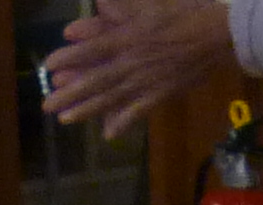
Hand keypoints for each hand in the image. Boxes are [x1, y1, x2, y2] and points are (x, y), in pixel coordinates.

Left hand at [41, 0, 228, 134]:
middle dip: (69, 93)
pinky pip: (138, 111)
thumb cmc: (182, 14)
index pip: (91, 49)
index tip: (49, 65)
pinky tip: (108, 134)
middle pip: (94, 80)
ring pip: (111, 98)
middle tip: (47, 105)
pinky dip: (123, 123)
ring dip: (87, 110)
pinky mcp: (161, 94)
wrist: (215, 35)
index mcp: (127, 38)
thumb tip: (100, 5)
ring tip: (66, 120)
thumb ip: (121, 9)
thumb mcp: (147, 5)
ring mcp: (145, 81)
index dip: (68, 58)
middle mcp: (131, 62)